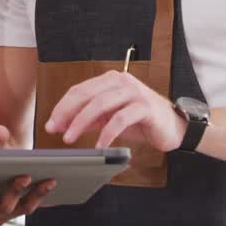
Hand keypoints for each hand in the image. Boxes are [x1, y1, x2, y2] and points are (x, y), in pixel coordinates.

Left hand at [44, 70, 187, 151]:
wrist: (173, 127)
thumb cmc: (141, 121)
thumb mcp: (110, 118)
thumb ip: (89, 119)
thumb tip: (60, 125)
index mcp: (111, 80)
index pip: (80, 90)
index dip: (63, 107)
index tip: (51, 124)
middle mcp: (121, 81)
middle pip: (87, 94)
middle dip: (67, 113)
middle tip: (55, 130)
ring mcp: (134, 92)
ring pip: (100, 103)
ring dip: (81, 122)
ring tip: (70, 138)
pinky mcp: (145, 106)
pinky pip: (120, 119)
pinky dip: (107, 133)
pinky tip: (99, 145)